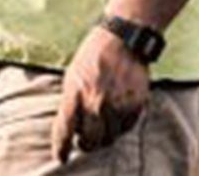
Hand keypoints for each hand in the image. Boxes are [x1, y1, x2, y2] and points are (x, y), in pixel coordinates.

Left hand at [50, 24, 151, 161]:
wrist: (122, 41)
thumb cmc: (92, 58)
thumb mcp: (72, 77)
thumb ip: (71, 102)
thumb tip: (71, 126)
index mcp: (75, 94)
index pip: (65, 129)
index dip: (62, 147)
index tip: (62, 157)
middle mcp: (96, 102)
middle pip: (90, 140)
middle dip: (86, 144)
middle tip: (85, 141)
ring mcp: (117, 104)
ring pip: (110, 137)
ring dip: (104, 136)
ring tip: (101, 128)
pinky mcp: (136, 104)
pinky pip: (127, 127)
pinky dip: (121, 127)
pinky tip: (116, 118)